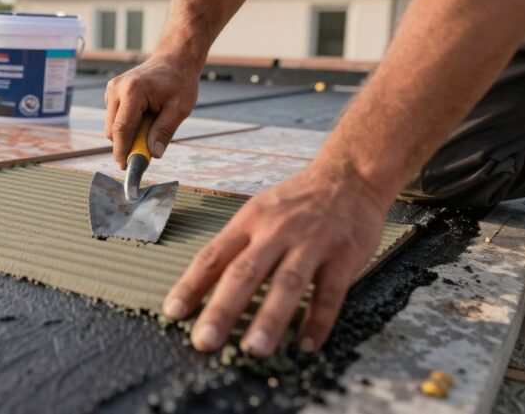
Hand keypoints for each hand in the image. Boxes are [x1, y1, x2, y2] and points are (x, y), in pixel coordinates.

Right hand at [104, 56, 199, 167]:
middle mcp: (116, 89)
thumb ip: (164, 131)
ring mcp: (111, 90)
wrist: (174, 59)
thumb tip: (153, 155)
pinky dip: (127, 125)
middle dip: (127, 145)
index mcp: (132, 91)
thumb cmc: (179, 82)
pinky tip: (145, 116)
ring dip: (128, 134)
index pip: (121, 129)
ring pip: (112, 126)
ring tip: (152, 124)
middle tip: (148, 150)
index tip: (126, 168)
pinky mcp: (112, 93)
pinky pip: (115, 119)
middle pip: (112, 130)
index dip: (122, 151)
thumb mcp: (180, 108)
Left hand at [161, 160, 392, 356]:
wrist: (351, 176)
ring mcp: (312, 242)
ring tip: (254, 349)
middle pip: (244, 272)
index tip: (173, 312)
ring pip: (287, 283)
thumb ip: (238, 247)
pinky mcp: (344, 255)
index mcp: (249, 221)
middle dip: (222, 309)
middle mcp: (277, 230)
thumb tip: (204, 287)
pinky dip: (318, 321)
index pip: (213, 255)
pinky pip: (330, 293)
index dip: (190, 285)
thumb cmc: (298, 201)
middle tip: (204, 341)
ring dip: (270, 319)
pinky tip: (305, 345)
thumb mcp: (260, 211)